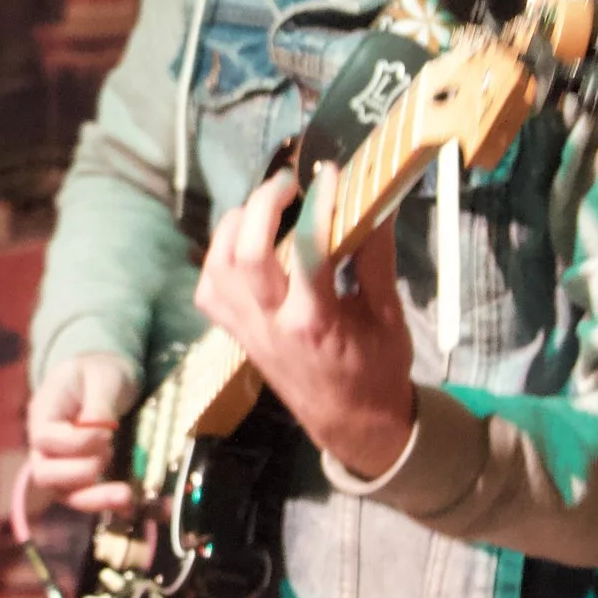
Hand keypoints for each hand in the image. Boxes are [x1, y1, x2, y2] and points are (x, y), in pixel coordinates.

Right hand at [26, 350, 140, 515]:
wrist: (103, 375)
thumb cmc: (99, 370)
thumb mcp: (102, 377)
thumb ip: (98, 405)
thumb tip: (100, 432)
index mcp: (44, 413)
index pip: (45, 439)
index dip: (76, 443)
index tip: (107, 432)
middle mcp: (45, 444)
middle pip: (44, 474)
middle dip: (80, 473)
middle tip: (109, 453)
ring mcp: (60, 462)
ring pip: (63, 494)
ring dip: (94, 498)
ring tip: (126, 494)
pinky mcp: (79, 475)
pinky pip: (84, 497)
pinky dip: (104, 503)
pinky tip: (129, 503)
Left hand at [193, 163, 417, 480]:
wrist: (351, 423)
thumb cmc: (376, 369)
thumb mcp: (388, 315)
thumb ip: (377, 258)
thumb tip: (378, 203)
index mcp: (316, 321)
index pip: (309, 251)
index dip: (318, 205)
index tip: (328, 174)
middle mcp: (270, 323)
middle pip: (245, 255)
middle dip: (261, 206)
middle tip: (288, 184)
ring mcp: (246, 329)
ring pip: (217, 266)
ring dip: (235, 226)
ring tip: (264, 207)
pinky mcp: (234, 332)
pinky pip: (209, 286)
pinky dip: (219, 255)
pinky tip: (243, 241)